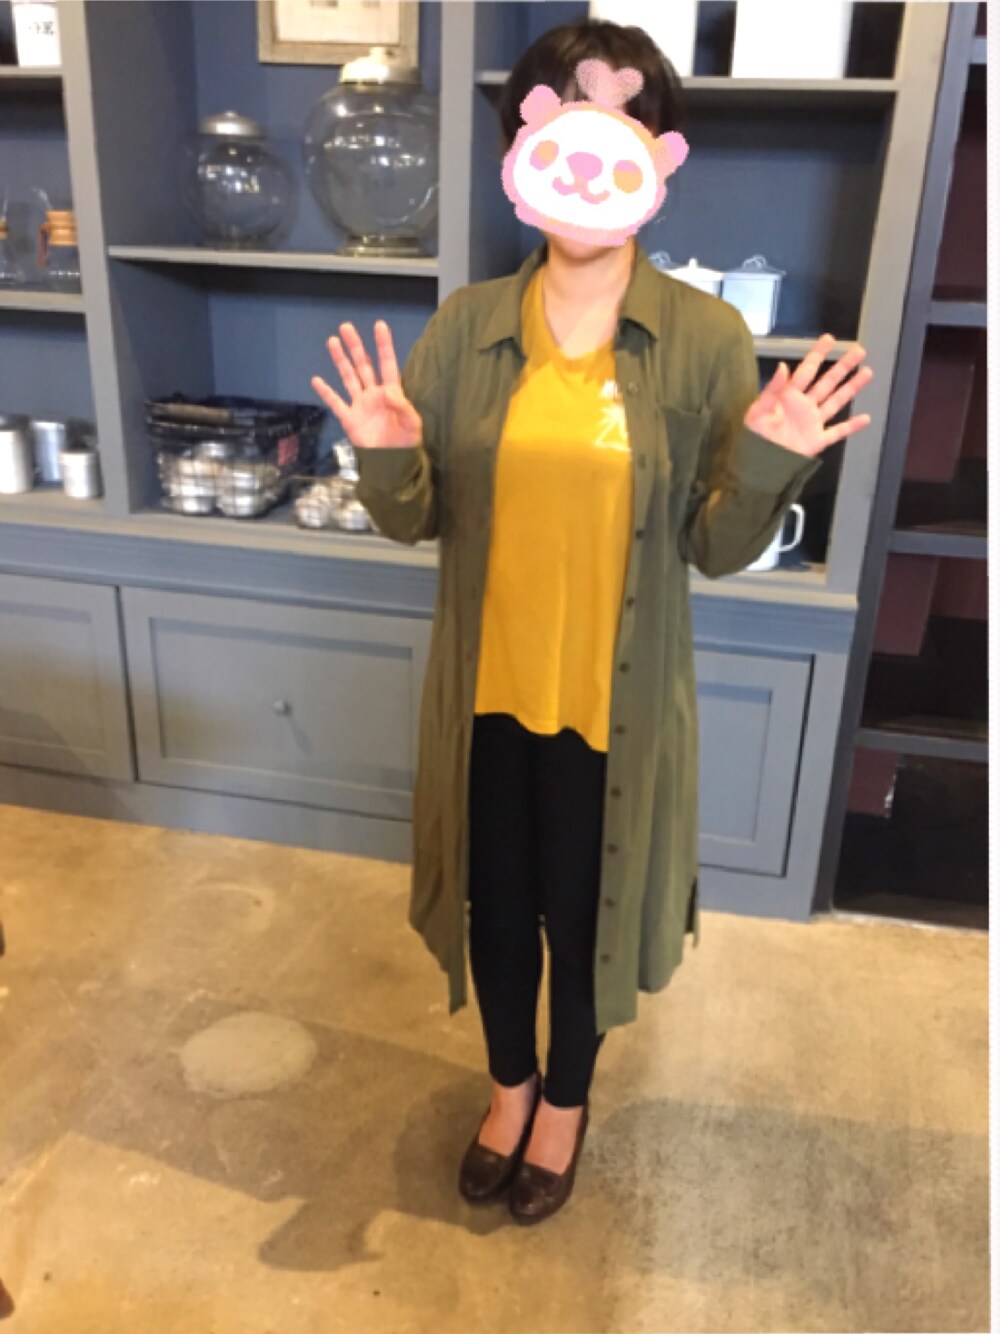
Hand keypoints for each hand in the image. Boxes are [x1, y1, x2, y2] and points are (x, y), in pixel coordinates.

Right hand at [311, 320, 421, 448]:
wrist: (392, 463)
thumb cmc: (406, 442)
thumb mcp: (412, 424)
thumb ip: (403, 407)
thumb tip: (389, 392)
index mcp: (391, 392)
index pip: (387, 363)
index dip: (383, 345)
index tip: (379, 325)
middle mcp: (373, 394)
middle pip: (363, 365)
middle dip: (356, 346)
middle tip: (346, 327)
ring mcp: (360, 405)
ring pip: (348, 377)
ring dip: (341, 360)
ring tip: (333, 341)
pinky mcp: (349, 419)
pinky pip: (336, 403)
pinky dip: (326, 392)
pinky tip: (316, 380)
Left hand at [744, 333, 873, 457]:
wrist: (759, 464)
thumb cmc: (754, 437)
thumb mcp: (758, 411)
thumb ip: (772, 389)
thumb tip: (783, 366)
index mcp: (789, 397)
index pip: (806, 371)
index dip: (817, 355)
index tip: (829, 339)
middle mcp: (804, 406)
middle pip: (827, 382)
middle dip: (843, 366)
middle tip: (858, 351)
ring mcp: (812, 423)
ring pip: (836, 401)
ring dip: (851, 388)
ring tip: (867, 372)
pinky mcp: (817, 441)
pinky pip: (837, 432)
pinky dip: (851, 426)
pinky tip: (865, 418)